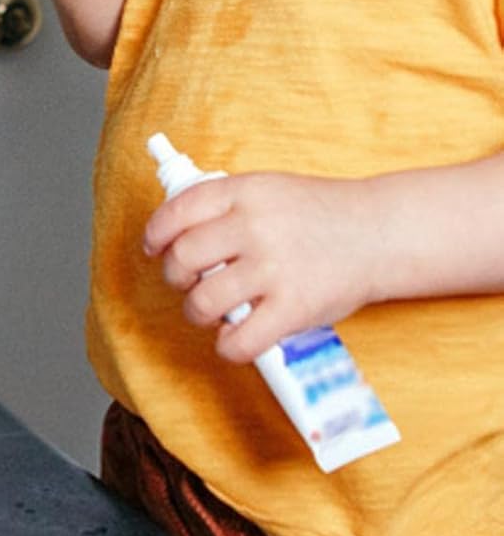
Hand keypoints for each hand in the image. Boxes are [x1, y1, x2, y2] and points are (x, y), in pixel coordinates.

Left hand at [142, 171, 382, 362]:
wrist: (380, 233)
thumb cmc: (318, 213)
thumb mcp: (267, 189)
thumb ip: (225, 205)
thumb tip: (174, 229)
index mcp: (243, 192)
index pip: (176, 211)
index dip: (156, 234)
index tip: (154, 248)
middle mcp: (254, 227)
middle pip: (183, 258)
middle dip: (176, 276)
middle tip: (188, 282)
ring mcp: (274, 269)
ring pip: (203, 301)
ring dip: (197, 312)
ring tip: (209, 310)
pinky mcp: (294, 309)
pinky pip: (240, 340)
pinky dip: (228, 347)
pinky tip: (233, 338)